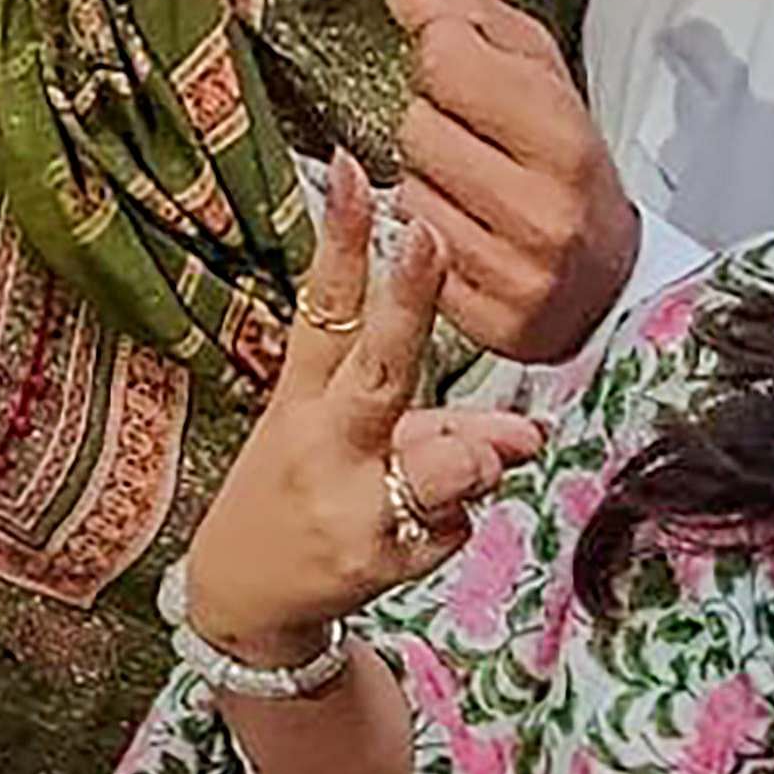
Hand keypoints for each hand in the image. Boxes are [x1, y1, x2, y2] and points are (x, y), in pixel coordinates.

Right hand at [177, 164, 546, 663]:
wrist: (243, 601)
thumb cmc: (300, 497)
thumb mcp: (344, 447)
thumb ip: (441, 425)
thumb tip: (531, 432)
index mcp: (303, 396)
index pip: (322, 305)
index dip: (339, 238)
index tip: (352, 172)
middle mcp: (320, 441)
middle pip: (379, 364)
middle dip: (407, 300)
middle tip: (428, 236)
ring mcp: (346, 502)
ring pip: (448, 460)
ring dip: (468, 463)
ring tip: (435, 483)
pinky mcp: (374, 558)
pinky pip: (456, 523)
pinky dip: (447, 527)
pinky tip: (403, 537)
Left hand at [383, 0, 638, 362]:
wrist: (612, 283)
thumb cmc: (567, 166)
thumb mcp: (542, 78)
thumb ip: (474, 21)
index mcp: (566, 138)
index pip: (448, 62)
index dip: (437, 52)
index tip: (453, 63)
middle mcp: (544, 210)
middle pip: (415, 128)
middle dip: (432, 125)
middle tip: (474, 143)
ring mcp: (516, 273)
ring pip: (405, 191)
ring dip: (424, 183)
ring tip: (472, 191)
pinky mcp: (488, 323)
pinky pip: (406, 255)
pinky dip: (421, 239)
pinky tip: (461, 234)